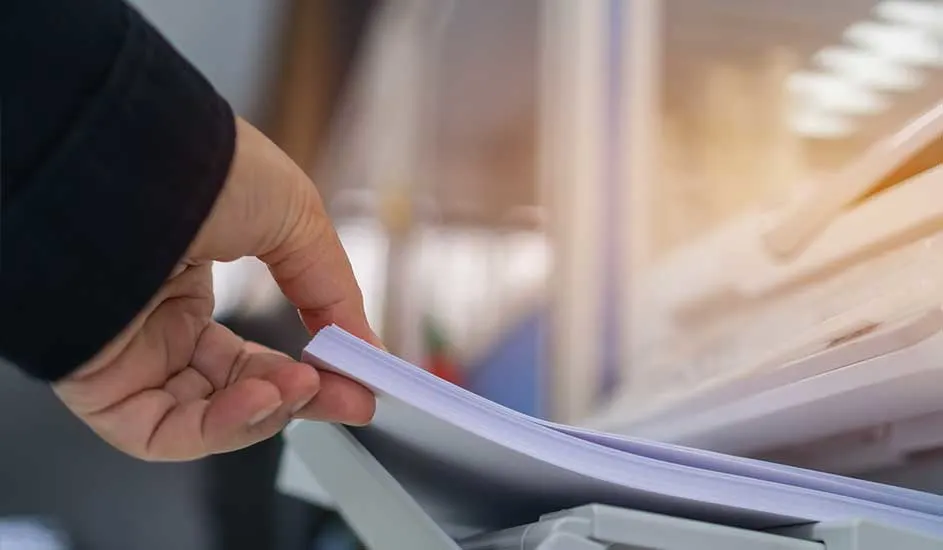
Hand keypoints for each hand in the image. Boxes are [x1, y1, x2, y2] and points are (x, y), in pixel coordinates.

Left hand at [52, 118, 380, 460]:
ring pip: (203, 419)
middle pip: (235, 392)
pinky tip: (264, 402)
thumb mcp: (295, 219)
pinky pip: (160, 431)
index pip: (252, 355)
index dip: (309, 373)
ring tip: (305, 386)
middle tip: (353, 401)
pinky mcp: (98, 381)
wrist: (140, 156)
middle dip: (302, 400)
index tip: (358, 380)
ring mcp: (126, 355)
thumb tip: (367, 347)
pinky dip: (221, 429)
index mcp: (186, 284)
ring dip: (267, 413)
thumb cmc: (207, 168)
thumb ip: (332, 292)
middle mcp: (153, 325)